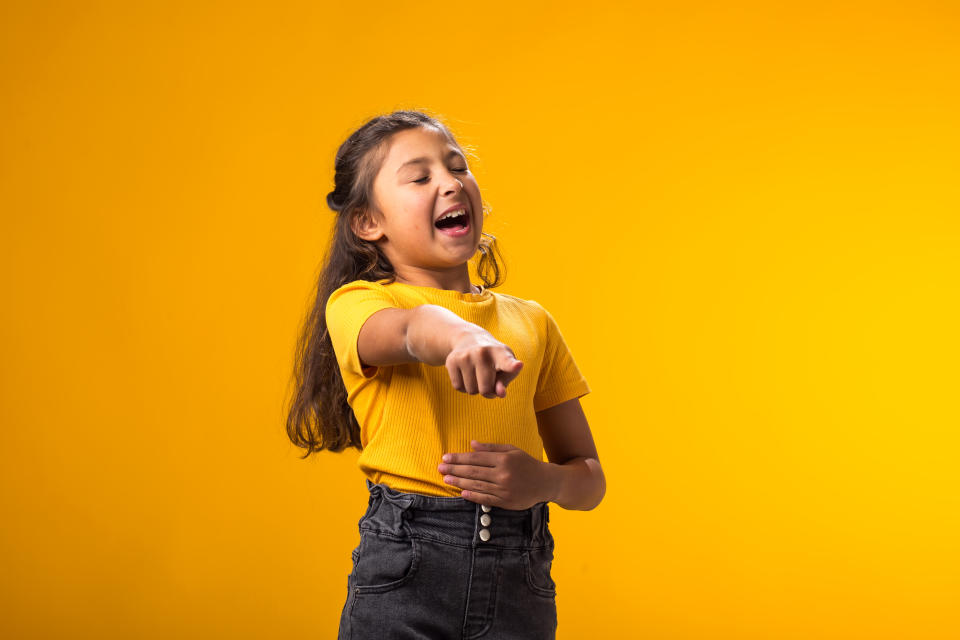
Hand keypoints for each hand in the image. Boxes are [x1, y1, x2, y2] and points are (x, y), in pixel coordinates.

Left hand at [437, 441, 554, 509]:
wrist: (545, 482)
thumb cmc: (526, 464)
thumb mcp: (512, 450)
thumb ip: (491, 448)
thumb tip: (472, 444)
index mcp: (504, 459)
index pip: (476, 458)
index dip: (459, 457)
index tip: (446, 457)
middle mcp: (503, 474)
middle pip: (473, 471)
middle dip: (454, 469)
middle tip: (440, 468)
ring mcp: (504, 489)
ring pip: (477, 485)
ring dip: (459, 482)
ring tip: (446, 479)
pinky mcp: (506, 502)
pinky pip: (485, 499)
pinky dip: (472, 496)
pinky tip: (461, 492)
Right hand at [445, 331, 522, 398]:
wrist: (468, 338)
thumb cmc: (493, 359)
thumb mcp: (504, 367)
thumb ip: (505, 382)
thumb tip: (499, 393)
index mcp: (500, 353)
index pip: (507, 361)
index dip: (512, 366)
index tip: (517, 366)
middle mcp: (481, 352)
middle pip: (485, 389)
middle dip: (487, 391)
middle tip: (488, 378)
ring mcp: (465, 356)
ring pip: (471, 390)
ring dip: (475, 388)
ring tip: (476, 373)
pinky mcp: (451, 361)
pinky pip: (458, 387)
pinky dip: (463, 386)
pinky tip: (466, 373)